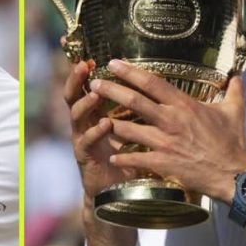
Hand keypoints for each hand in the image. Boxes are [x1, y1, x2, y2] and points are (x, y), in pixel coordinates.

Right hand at [63, 59, 137, 245]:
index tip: (87, 51)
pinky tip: (105, 124)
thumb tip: (170, 85)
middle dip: (77, 79)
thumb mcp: (137, 129)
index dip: (84, 68)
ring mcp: (83, 140)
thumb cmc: (130, 157)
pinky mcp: (86, 159)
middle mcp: (86, 122)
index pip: (88, 84)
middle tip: (85, 65)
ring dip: (85, 103)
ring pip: (76, 116)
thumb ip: (146, 108)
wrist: (119, 194)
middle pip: (75, 95)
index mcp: (97, 112)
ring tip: (96, 92)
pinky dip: (95, 132)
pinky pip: (86, 143)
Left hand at [90, 59, 245, 202]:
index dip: (131, 72)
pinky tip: (112, 155)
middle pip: (134, 101)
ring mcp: (165, 142)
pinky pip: (135, 158)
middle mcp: (171, 120)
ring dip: (110, 124)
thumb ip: (234, 90)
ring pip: (129, 129)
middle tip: (94, 84)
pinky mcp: (162, 163)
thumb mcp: (236, 111)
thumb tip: (237, 75)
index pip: (152, 83)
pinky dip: (122, 156)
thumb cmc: (233, 142)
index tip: (114, 63)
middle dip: (111, 91)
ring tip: (95, 119)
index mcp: (184, 105)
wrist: (234, 174)